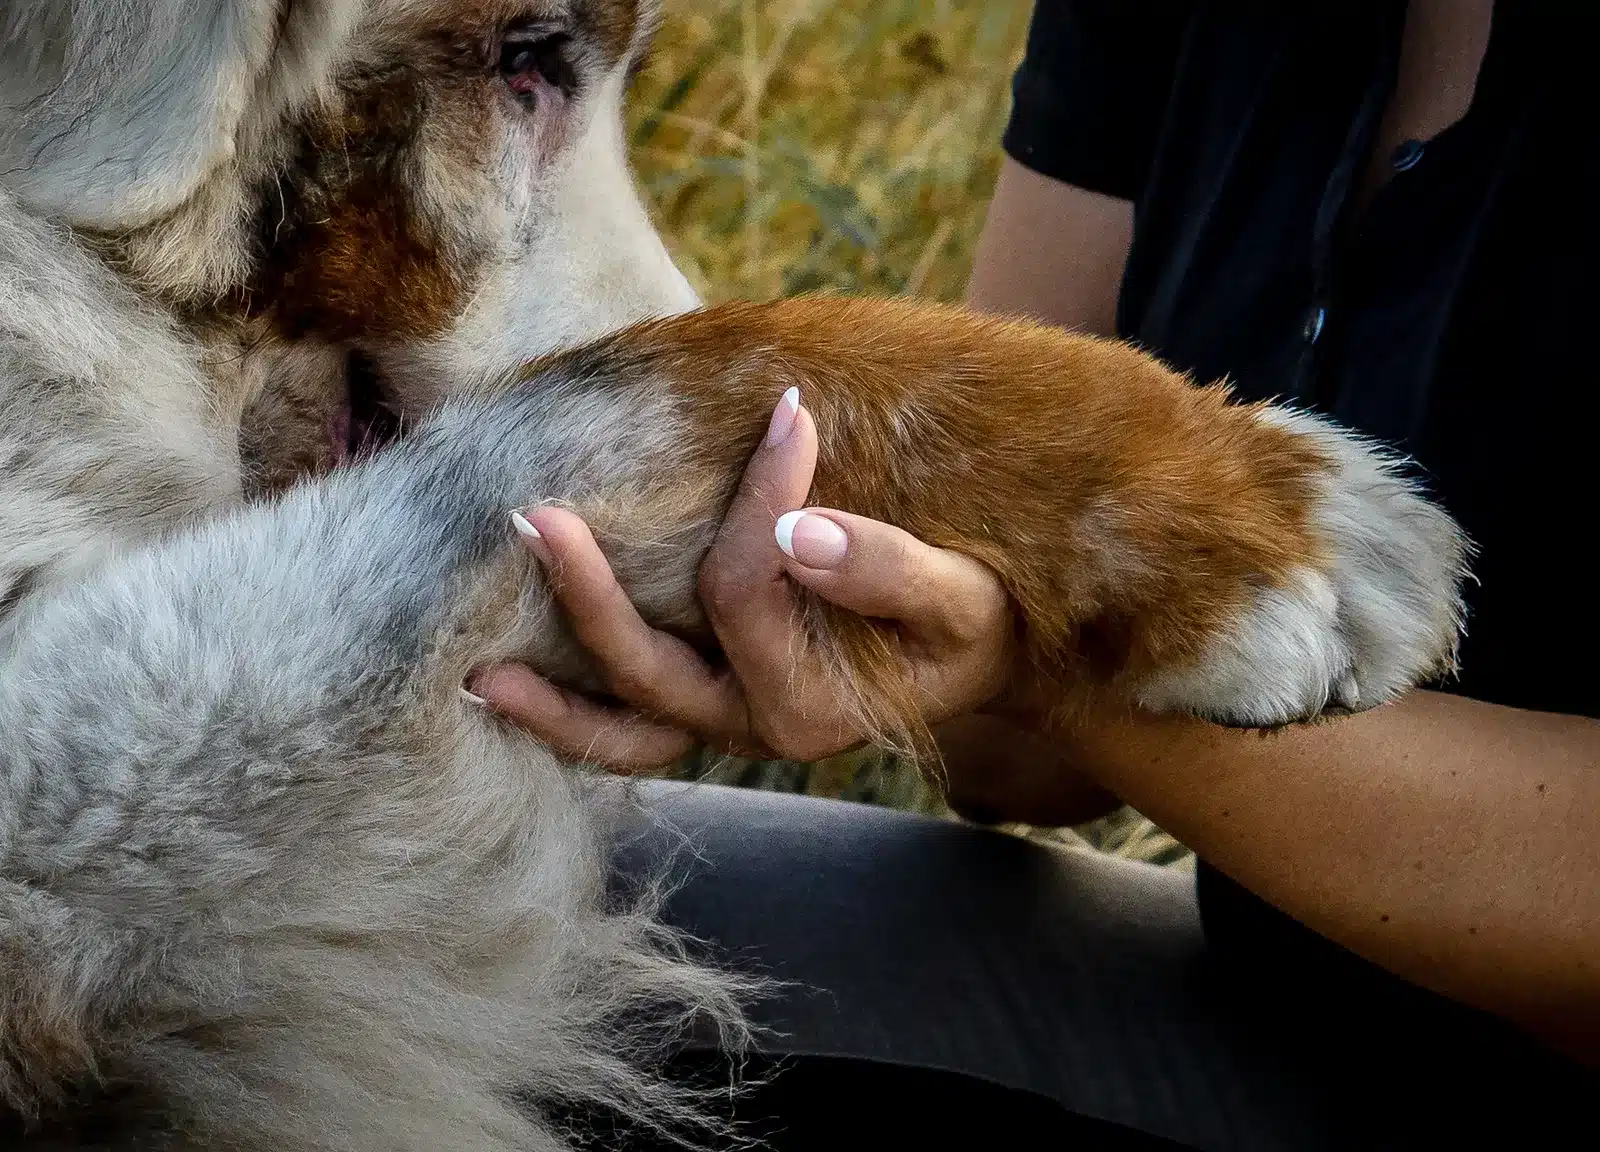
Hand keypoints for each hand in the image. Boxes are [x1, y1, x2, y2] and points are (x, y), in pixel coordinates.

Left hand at [466, 388, 1016, 770]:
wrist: (966, 661)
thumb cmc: (965, 623)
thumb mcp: (959, 597)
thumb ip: (889, 571)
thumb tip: (803, 533)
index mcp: (814, 707)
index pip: (751, 586)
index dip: (764, 496)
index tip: (790, 411)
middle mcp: (754, 729)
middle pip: (650, 666)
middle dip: (591, 594)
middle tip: (537, 518)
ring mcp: (721, 729)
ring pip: (619, 725)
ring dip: (548, 693)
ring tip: (473, 664)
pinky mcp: (703, 717)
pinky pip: (623, 737)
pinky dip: (566, 721)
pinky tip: (500, 691)